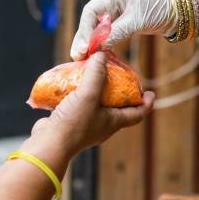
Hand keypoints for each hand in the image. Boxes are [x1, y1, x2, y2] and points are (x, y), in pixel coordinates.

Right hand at [27, 52, 154, 158]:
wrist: (47, 145)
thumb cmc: (73, 123)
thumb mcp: (88, 95)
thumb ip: (96, 74)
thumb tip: (102, 54)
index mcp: (113, 122)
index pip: (138, 113)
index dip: (146, 103)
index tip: (151, 92)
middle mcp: (102, 125)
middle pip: (118, 107)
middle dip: (120, 92)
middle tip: (119, 76)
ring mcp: (85, 125)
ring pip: (96, 105)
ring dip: (96, 91)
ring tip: (92, 75)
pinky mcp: (70, 123)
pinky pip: (78, 106)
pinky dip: (77, 94)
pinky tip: (70, 83)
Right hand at [70, 0, 176, 59]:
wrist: (177, 10)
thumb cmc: (159, 9)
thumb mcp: (137, 21)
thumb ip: (117, 32)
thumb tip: (98, 47)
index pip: (90, 11)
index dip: (85, 29)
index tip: (85, 46)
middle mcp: (110, 2)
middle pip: (89, 21)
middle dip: (83, 38)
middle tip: (77, 56)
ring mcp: (114, 13)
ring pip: (95, 28)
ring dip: (89, 43)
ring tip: (80, 59)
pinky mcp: (120, 22)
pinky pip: (105, 33)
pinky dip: (100, 44)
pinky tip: (94, 56)